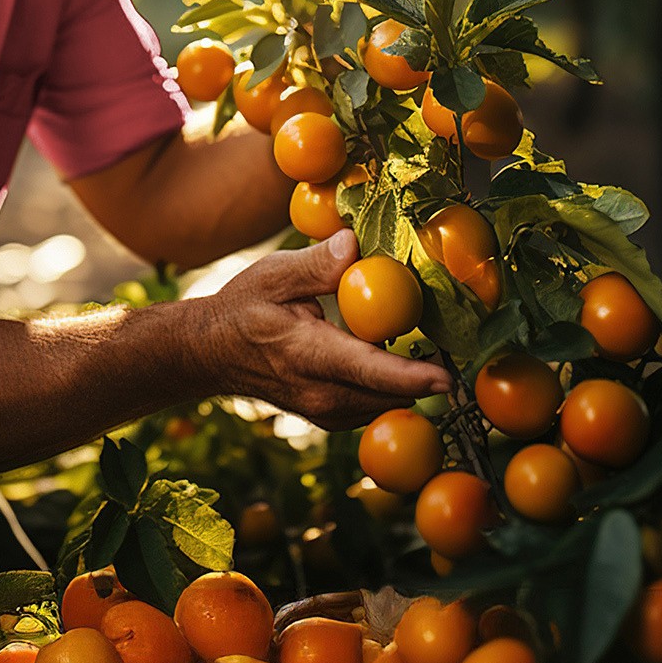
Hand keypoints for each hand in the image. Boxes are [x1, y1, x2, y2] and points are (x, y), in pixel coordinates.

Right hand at [198, 228, 449, 427]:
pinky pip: (374, 406)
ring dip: (408, 378)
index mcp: (310, 356)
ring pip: (387, 403)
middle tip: (449, 338)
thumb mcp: (273, 275)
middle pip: (391, 393)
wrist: (211, 353)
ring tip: (420, 344)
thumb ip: (316, 264)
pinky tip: (387, 356)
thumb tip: (354, 245)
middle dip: (426, 371)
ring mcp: (325, 412)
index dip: (413, 377)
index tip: (449, 379)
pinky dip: (388, 386)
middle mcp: (321, 394)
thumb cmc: (244, 309)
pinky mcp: (329, 417)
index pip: (370, 372)